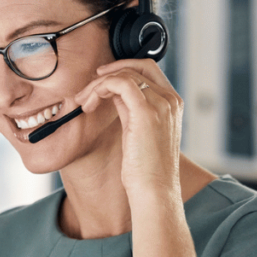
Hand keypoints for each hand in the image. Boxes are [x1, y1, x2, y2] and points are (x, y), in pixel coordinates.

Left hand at [75, 58, 182, 200]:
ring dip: (98, 84)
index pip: (149, 70)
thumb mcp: (139, 132)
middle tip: (88, 88)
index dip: (122, 69)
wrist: (154, 190)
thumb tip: (113, 94)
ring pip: (125, 74)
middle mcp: (170, 100)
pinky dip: (100, 87)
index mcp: (172, 104)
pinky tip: (90, 103)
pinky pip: (120, 83)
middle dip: (109, 72)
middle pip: (138, 66)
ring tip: (84, 102)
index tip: (101, 80)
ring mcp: (160, 104)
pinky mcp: (146, 111)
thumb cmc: (145, 169)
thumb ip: (131, 110)